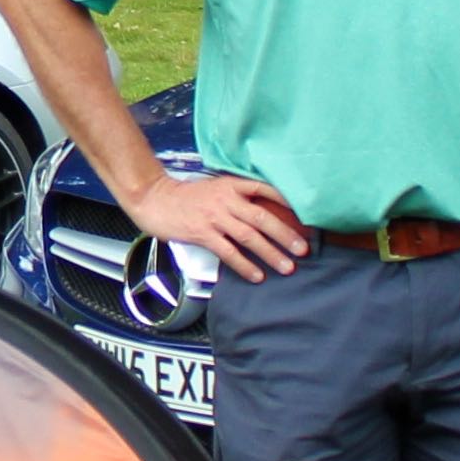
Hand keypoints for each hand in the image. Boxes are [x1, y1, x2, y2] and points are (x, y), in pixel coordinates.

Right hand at [124, 167, 305, 279]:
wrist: (155, 199)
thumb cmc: (185, 197)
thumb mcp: (214, 188)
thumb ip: (235, 197)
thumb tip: (261, 214)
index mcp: (230, 185)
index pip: (264, 189)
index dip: (286, 202)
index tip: (304, 217)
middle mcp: (226, 200)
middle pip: (262, 218)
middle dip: (286, 235)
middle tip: (303, 249)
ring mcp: (214, 217)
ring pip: (250, 237)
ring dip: (271, 253)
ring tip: (287, 266)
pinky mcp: (202, 233)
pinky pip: (229, 252)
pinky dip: (245, 265)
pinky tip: (257, 275)